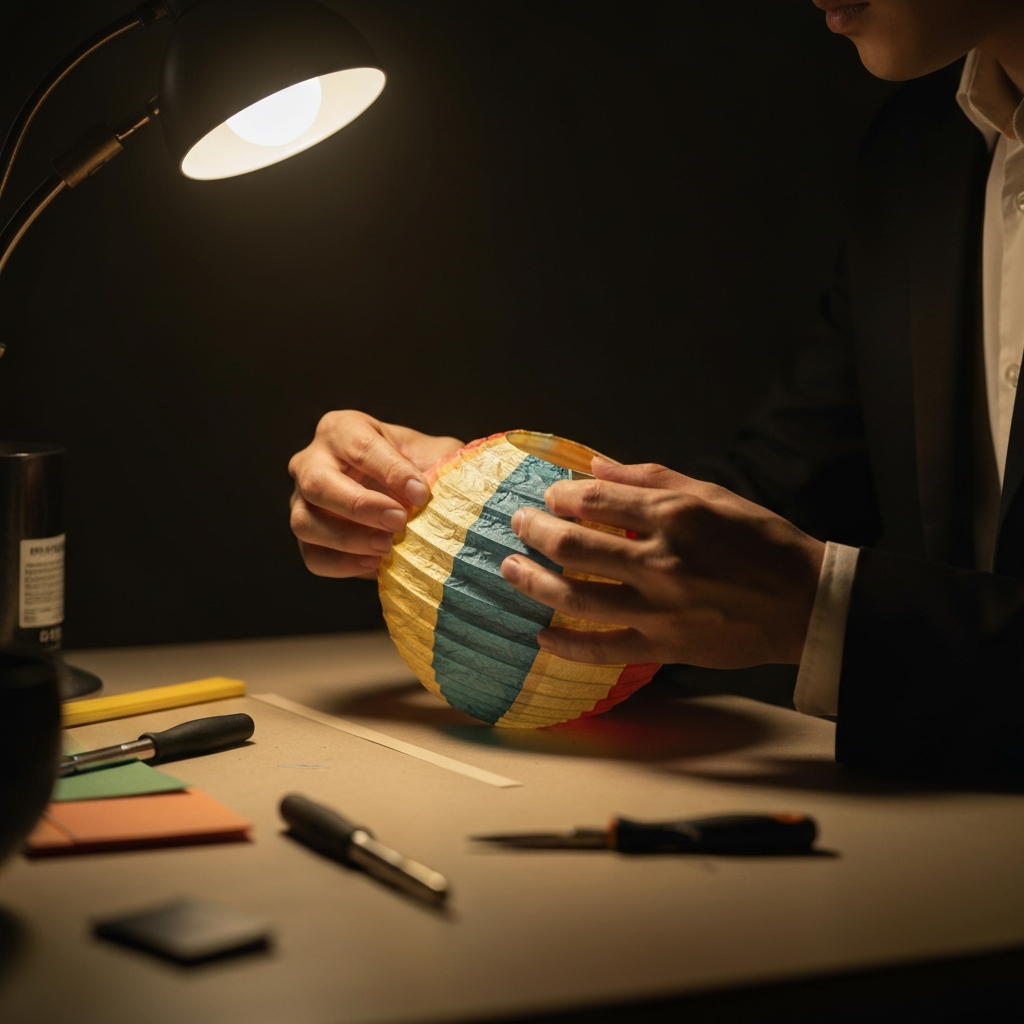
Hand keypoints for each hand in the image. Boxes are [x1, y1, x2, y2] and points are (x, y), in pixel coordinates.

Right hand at [289, 411, 462, 578]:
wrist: (404, 495)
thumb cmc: (416, 468)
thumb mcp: (433, 455)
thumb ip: (443, 464)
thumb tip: (459, 483)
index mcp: (343, 430)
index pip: (359, 447)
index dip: (390, 471)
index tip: (421, 494)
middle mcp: (312, 461)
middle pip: (317, 483)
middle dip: (360, 506)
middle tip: (399, 521)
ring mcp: (301, 500)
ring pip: (305, 522)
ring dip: (347, 539)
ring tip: (388, 547)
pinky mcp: (306, 537)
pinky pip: (312, 555)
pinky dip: (342, 564)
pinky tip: (375, 564)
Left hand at [500, 459, 824, 667]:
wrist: (806, 602)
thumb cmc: (761, 541)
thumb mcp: (713, 494)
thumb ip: (650, 478)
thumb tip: (597, 465)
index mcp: (674, 515)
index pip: (595, 500)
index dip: (561, 497)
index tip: (549, 497)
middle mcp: (660, 560)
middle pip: (574, 547)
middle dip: (534, 533)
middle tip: (516, 525)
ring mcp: (660, 608)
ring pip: (577, 598)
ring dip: (534, 583)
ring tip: (510, 569)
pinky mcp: (665, 646)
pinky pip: (604, 649)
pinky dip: (567, 645)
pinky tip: (541, 636)